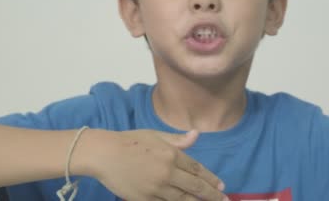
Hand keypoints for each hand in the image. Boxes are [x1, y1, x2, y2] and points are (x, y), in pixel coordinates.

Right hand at [92, 129, 227, 200]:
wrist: (104, 154)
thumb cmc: (130, 141)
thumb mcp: (155, 135)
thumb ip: (177, 140)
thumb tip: (196, 135)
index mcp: (171, 154)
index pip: (196, 169)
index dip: (210, 178)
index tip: (221, 186)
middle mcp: (167, 172)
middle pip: (195, 187)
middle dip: (212, 195)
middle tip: (223, 200)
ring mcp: (156, 188)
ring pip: (183, 200)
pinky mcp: (145, 200)